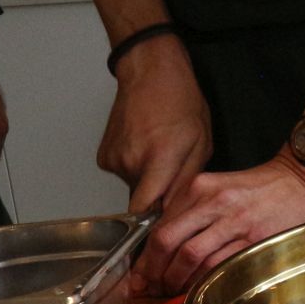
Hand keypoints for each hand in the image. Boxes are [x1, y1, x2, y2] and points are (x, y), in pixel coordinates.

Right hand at [100, 35, 211, 216]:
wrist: (150, 74)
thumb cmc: (181, 102)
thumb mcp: (200, 143)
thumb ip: (186, 181)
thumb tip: (177, 210)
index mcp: (158, 160)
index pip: (146, 211)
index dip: (154, 223)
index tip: (162, 228)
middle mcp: (131, 162)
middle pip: (142, 200)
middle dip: (159, 194)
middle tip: (172, 171)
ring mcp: (113, 159)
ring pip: (133, 186)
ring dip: (147, 178)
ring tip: (159, 150)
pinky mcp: (103, 157)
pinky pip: (123, 173)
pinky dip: (135, 166)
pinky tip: (145, 145)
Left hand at [136, 151, 304, 293]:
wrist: (301, 180)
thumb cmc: (260, 188)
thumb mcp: (218, 189)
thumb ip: (191, 213)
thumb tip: (162, 252)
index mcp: (200, 188)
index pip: (159, 227)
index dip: (145, 258)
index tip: (140, 277)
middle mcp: (213, 202)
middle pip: (167, 242)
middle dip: (155, 272)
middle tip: (153, 288)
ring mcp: (235, 220)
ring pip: (190, 256)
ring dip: (177, 280)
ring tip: (174, 291)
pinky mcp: (254, 237)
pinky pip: (219, 265)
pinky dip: (204, 281)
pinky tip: (199, 288)